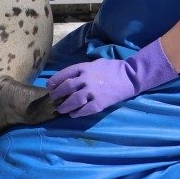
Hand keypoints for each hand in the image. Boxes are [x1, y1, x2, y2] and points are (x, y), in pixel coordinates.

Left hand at [46, 40, 176, 117]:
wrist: (129, 77)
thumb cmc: (112, 68)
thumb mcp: (95, 63)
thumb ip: (82, 69)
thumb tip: (69, 78)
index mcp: (84, 68)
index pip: (64, 74)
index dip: (54, 81)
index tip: (50, 87)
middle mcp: (86, 79)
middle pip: (66, 88)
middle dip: (57, 94)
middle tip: (54, 99)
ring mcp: (92, 92)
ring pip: (72, 101)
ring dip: (64, 106)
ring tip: (61, 109)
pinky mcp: (99, 103)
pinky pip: (84, 110)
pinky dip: (76, 113)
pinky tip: (73, 114)